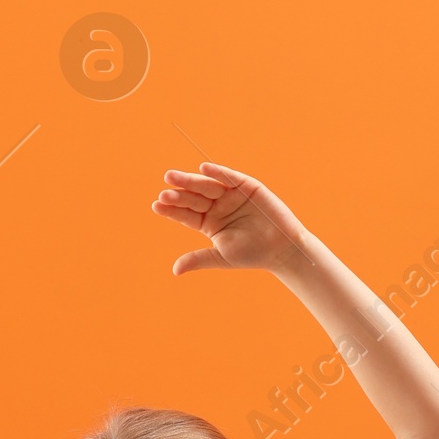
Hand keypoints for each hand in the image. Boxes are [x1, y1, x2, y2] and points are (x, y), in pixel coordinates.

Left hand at [151, 163, 307, 276]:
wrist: (282, 249)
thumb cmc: (253, 254)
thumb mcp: (222, 256)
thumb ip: (198, 259)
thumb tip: (174, 270)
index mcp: (208, 222)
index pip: (186, 214)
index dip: (172, 210)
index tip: (157, 205)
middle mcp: (216, 206)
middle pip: (193, 197)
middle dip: (179, 193)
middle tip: (164, 191)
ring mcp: (230, 194)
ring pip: (207, 185)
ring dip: (191, 180)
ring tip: (172, 177)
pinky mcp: (246, 185)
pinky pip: (229, 177)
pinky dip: (218, 172)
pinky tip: (203, 169)